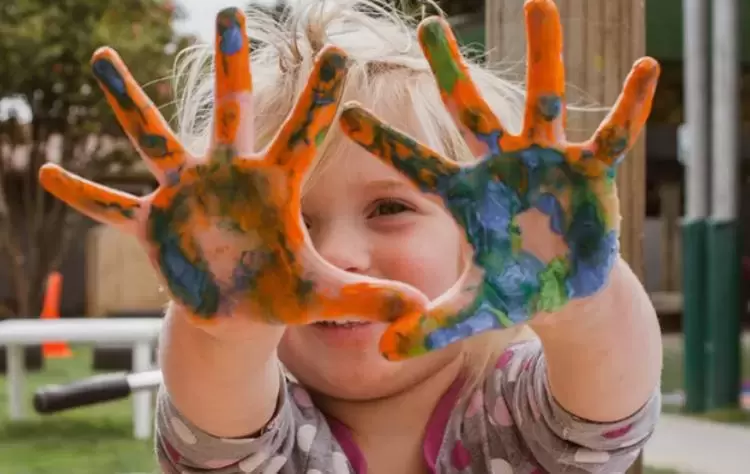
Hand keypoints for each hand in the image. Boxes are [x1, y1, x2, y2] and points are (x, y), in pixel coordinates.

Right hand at [39, 8, 425, 326]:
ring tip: (104, 58)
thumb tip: (418, 309)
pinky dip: (84, 194)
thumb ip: (366, 297)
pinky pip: (112, 206)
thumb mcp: (322, 295)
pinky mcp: (153, 223)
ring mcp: (186, 194)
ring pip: (155, 140)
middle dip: (230, 67)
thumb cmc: (281, 291)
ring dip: (129, 104)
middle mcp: (228, 176)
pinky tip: (46, 173)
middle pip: (230, 112)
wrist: (238, 309)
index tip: (337, 53)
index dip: (319, 99)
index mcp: (275, 187)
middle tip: (229, 13)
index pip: (303, 135)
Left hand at [339, 0, 658, 359]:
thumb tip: (381, 354)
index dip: (384, 141)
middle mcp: (501, 167)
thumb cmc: (514, 289)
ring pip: (542, 102)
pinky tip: (645, 69)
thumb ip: (428, 327)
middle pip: (469, 112)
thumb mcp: (471, 309)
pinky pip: (610, 134)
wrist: (564, 288)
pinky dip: (628, 106)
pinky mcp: (589, 172)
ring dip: (544, 56)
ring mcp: (545, 163)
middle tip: (429, 24)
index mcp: (466, 195)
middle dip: (450, 71)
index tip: (344, 111)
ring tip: (538, 3)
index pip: (416, 165)